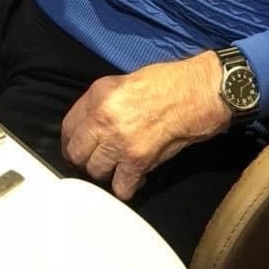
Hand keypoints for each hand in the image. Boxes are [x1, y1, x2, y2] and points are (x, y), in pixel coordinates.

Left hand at [61, 51, 230, 200]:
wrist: (199, 91)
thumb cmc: (170, 82)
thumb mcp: (127, 81)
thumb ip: (105, 103)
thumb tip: (92, 126)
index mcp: (99, 94)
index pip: (68, 127)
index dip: (73, 141)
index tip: (80, 147)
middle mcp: (103, 117)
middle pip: (77, 154)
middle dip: (88, 158)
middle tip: (101, 158)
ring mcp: (119, 141)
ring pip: (96, 172)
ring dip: (108, 172)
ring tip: (121, 165)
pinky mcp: (138, 161)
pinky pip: (121, 187)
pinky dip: (128, 186)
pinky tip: (135, 177)